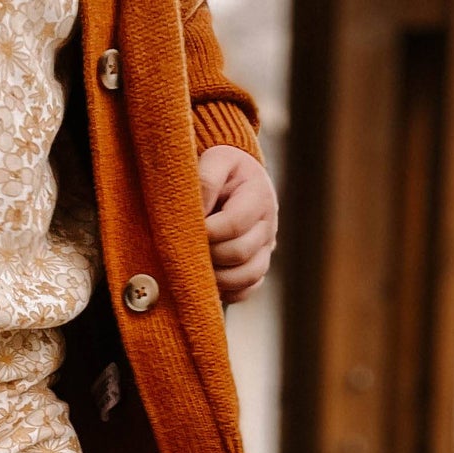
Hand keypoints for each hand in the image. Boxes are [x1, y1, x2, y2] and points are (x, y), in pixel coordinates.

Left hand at [198, 146, 276, 304]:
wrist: (236, 178)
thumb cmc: (221, 170)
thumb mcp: (215, 160)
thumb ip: (206, 181)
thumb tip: (197, 215)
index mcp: (258, 196)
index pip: (234, 224)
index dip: (207, 232)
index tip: (185, 230)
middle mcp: (268, 225)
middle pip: (240, 253)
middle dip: (208, 254)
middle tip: (186, 248)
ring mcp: (266, 249)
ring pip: (247, 276)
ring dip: (217, 277)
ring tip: (195, 265)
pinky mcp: (258, 266)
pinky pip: (247, 291)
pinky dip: (227, 291)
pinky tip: (208, 280)